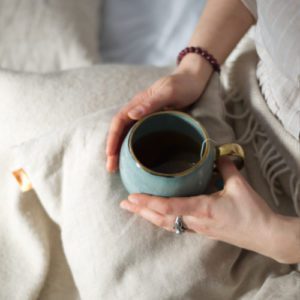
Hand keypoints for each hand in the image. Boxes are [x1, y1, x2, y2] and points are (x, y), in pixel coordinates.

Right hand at [105, 64, 210, 171]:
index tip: (110, 154)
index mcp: (138, 102)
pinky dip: (134, 147)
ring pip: (128, 135)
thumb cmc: (183, 84)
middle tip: (111, 168)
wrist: (194, 80)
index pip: (119, 121)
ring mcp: (146, 117)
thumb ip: (151, 103)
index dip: (112, 138)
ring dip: (121, 151)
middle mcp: (138, 111)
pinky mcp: (154, 122)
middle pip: (121, 131)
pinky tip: (135, 158)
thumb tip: (131, 115)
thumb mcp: (169, 92)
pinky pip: (140, 136)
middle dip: (113, 149)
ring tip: (118, 168)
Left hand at [120, 158, 299, 263]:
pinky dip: (161, 219)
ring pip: (166, 224)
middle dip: (140, 211)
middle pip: (161, 218)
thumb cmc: (252, 212)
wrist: (264, 235)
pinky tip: (156, 215)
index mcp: (202, 209)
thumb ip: (225, 167)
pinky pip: (175, 226)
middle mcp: (195, 221)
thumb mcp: (239, 185)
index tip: (132, 197)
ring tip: (134, 209)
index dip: (149, 202)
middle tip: (123, 204)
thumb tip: (217, 154)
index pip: (169, 207)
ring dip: (148, 216)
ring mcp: (197, 228)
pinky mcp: (201, 230)